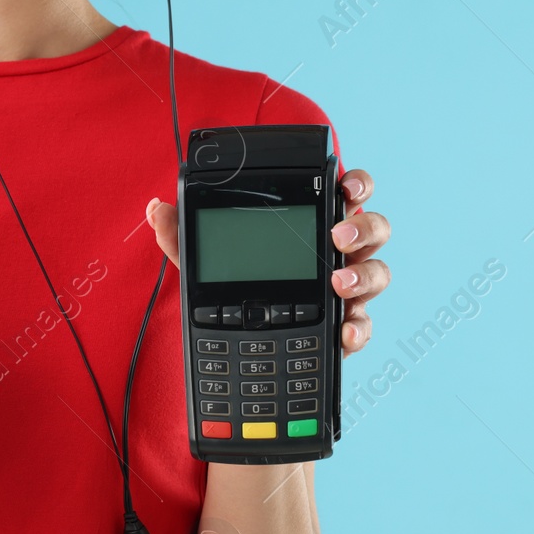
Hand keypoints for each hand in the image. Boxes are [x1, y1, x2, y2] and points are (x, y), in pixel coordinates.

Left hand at [145, 169, 390, 356]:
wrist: (243, 349)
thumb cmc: (237, 292)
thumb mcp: (206, 263)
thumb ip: (183, 236)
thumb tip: (156, 210)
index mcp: (310, 226)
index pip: (346, 193)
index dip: (355, 184)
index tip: (345, 186)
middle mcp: (337, 254)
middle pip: (373, 228)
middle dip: (363, 227)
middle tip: (338, 236)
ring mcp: (346, 290)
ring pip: (377, 273)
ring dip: (364, 275)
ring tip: (338, 284)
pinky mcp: (345, 326)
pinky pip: (362, 324)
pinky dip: (357, 328)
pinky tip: (343, 332)